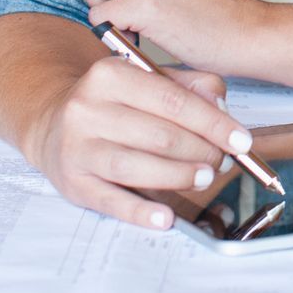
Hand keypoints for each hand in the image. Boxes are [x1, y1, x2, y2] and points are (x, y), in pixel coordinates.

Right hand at [25, 53, 250, 230]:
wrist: (52, 123)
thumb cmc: (114, 102)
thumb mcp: (149, 78)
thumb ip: (192, 86)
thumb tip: (222, 108)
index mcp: (110, 74)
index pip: (174, 101)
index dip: (214, 124)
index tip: (241, 140)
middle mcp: (88, 109)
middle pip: (159, 135)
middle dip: (201, 152)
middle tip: (222, 161)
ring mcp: (77, 147)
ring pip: (137, 167)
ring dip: (179, 176)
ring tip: (205, 178)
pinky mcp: (72, 183)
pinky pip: (111, 201)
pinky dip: (141, 212)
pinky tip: (166, 218)